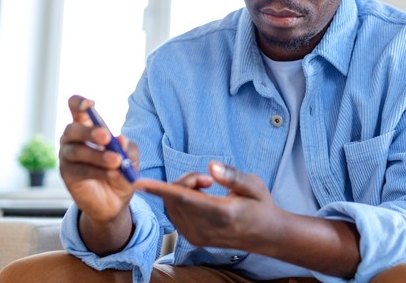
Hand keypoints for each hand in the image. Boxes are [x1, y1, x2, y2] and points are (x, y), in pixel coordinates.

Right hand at [59, 95, 139, 252]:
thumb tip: (121, 140)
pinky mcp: (68, 175)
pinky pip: (80, 170)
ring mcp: (67, 157)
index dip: (79, 103)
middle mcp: (72, 139)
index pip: (75, 108)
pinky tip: (113, 174)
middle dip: (89, 132)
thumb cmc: (121, 170)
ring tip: (116, 161)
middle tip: (106, 137)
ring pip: (77, 151)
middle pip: (73, 129)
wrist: (115, 201)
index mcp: (87, 126)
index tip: (90, 104)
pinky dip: (97, 171)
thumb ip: (126, 148)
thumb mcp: (130, 157)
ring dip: (98, 155)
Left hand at [137, 162, 360, 276]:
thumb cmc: (260, 206)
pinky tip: (200, 198)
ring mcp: (197, 236)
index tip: (139, 182)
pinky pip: (174, 213)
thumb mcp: (254, 185)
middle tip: (208, 179)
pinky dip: (180, 200)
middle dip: (185, 180)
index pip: (184, 199)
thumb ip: (232, 176)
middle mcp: (205, 229)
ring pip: (172, 206)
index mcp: (221, 214)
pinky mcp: (192, 239)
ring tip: (207, 187)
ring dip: (181, 190)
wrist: (266, 235)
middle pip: (175, 198)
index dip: (160, 189)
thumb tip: (211, 166)